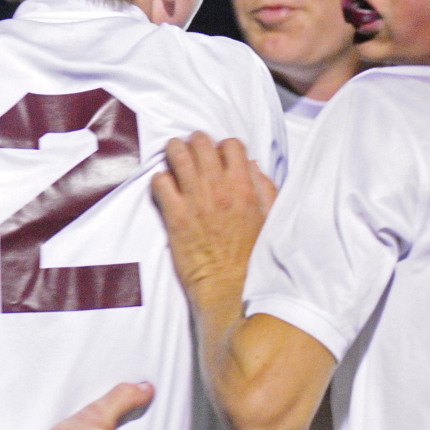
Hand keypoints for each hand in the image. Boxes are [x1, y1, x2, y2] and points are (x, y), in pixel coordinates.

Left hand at [151, 132, 275, 297]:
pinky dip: (160, 179)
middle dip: (195, 142)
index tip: (218, 153)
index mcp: (245, 187)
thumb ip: (263, 188)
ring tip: (172, 154)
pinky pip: (160, 182)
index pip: (232, 145)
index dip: (223, 146)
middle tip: (190, 147)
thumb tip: (252, 165)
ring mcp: (195, 200)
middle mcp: (219, 188)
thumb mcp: (270, 219)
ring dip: (174, 151)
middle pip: (201, 144)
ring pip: (178, 155)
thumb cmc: (252, 257)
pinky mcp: (175, 215)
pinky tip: (164, 186)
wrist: (229, 287)